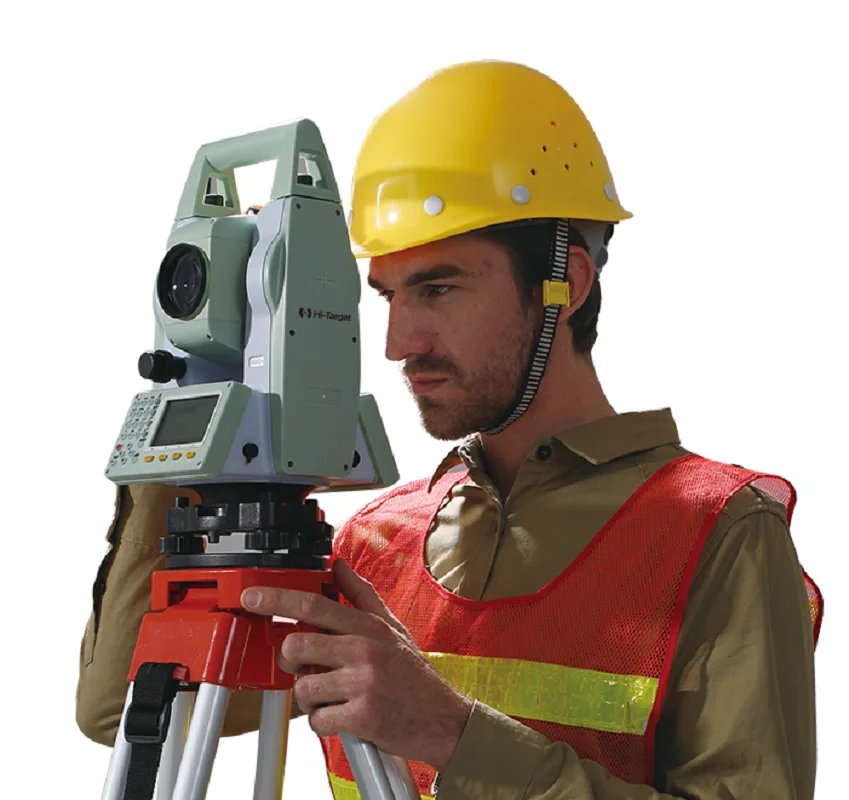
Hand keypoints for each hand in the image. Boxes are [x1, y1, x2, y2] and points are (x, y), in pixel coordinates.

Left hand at [240, 558, 472, 770]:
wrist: (442, 719)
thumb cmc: (413, 674)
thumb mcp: (392, 626)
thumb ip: (361, 595)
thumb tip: (338, 566)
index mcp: (369, 627)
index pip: (314, 605)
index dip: (278, 599)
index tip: (254, 597)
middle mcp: (365, 650)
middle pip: (298, 645)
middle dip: (292, 660)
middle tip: (307, 666)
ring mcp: (364, 683)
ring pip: (303, 687)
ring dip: (310, 696)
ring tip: (332, 694)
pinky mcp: (362, 716)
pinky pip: (318, 719)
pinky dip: (323, 721)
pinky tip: (341, 715)